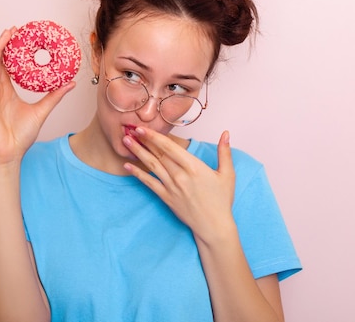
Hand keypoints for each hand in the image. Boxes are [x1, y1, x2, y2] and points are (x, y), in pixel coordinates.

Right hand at [0, 28, 74, 165]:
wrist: (9, 154)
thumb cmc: (21, 136)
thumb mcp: (42, 111)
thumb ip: (54, 96)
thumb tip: (70, 83)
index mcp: (7, 92)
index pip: (9, 66)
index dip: (13, 51)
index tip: (21, 36)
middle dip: (5, 44)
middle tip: (14, 29)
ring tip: (5, 34)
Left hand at [122, 127, 235, 243]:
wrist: (213, 226)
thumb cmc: (221, 200)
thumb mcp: (227, 174)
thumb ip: (224, 152)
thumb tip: (226, 133)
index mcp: (193, 167)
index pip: (169, 147)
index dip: (154, 136)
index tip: (143, 128)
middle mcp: (179, 175)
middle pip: (158, 153)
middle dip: (143, 140)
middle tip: (130, 129)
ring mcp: (171, 187)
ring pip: (151, 165)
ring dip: (137, 152)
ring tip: (126, 141)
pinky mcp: (166, 198)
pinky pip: (149, 183)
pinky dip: (137, 174)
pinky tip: (127, 166)